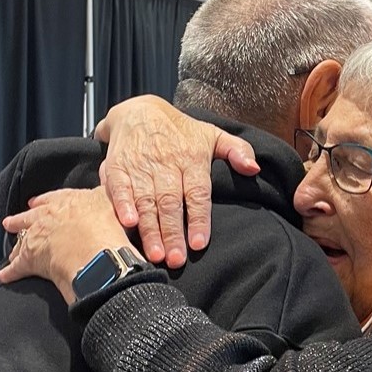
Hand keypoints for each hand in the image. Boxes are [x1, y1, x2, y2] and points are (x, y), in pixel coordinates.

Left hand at [0, 187, 130, 303]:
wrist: (95, 252)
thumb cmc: (106, 228)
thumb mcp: (108, 202)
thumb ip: (102, 195)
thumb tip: (101, 191)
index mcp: (67, 202)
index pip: (53, 199)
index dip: (45, 202)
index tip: (37, 203)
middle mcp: (47, 216)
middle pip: (29, 217)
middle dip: (20, 220)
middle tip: (11, 223)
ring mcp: (36, 237)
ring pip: (21, 241)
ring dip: (17, 246)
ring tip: (12, 252)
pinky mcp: (30, 259)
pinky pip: (17, 267)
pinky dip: (11, 272)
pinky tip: (5, 276)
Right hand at [95, 95, 259, 267]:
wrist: (138, 111)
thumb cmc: (180, 130)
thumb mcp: (212, 134)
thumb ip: (237, 150)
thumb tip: (254, 168)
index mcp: (191, 159)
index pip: (197, 193)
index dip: (198, 219)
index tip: (198, 243)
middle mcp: (166, 164)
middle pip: (170, 203)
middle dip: (172, 233)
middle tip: (175, 260)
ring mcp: (141, 166)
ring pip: (146, 201)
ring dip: (150, 229)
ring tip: (155, 255)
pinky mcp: (118, 167)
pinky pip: (119, 188)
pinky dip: (122, 205)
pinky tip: (127, 224)